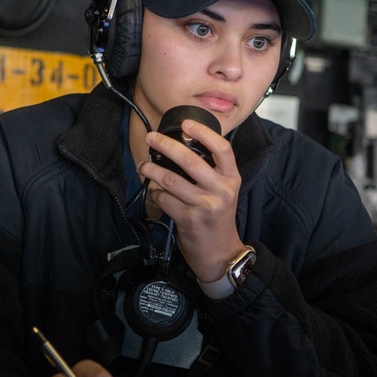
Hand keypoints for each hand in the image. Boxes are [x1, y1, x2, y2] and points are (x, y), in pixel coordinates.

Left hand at [138, 118, 246, 281]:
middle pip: (191, 160)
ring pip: (171, 180)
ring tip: (144, 165)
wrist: (221, 252)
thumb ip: (211, 172)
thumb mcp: (224, 191)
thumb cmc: (217, 217)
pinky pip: (165, 199)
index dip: (204, 133)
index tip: (186, 123)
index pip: (222, 149)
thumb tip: (182, 146)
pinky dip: (155, 193)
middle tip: (151, 137)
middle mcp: (221, 190)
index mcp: (232, 178)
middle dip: (166, 145)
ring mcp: (205, 206)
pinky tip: (155, 192)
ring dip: (152, 170)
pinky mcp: (189, 220)